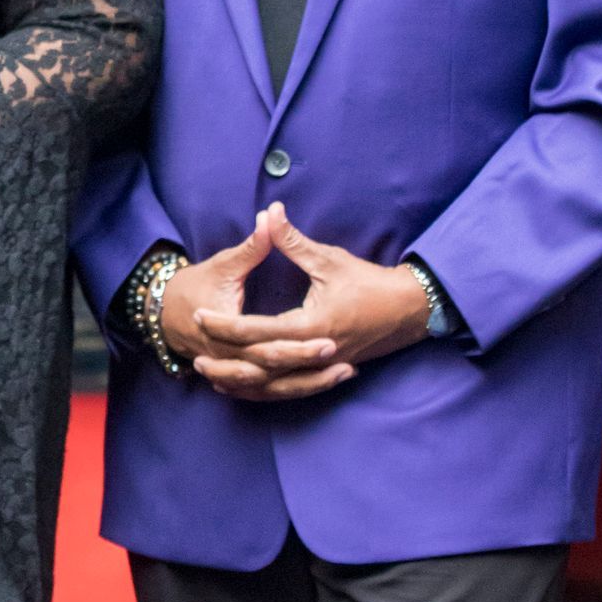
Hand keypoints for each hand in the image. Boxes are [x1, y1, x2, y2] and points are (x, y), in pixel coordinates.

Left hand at [191, 201, 429, 400]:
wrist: (408, 309)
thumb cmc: (368, 282)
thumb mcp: (328, 259)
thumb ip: (293, 241)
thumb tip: (269, 211)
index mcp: (312, 325)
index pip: (257, 330)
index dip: (224, 324)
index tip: (199, 315)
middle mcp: (314, 353)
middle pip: (259, 364)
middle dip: (224, 360)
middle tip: (194, 353)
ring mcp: (320, 368)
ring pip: (272, 385)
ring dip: (240, 382)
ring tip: (209, 377)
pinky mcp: (324, 373)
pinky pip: (288, 388)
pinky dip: (263, 390)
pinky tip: (242, 388)